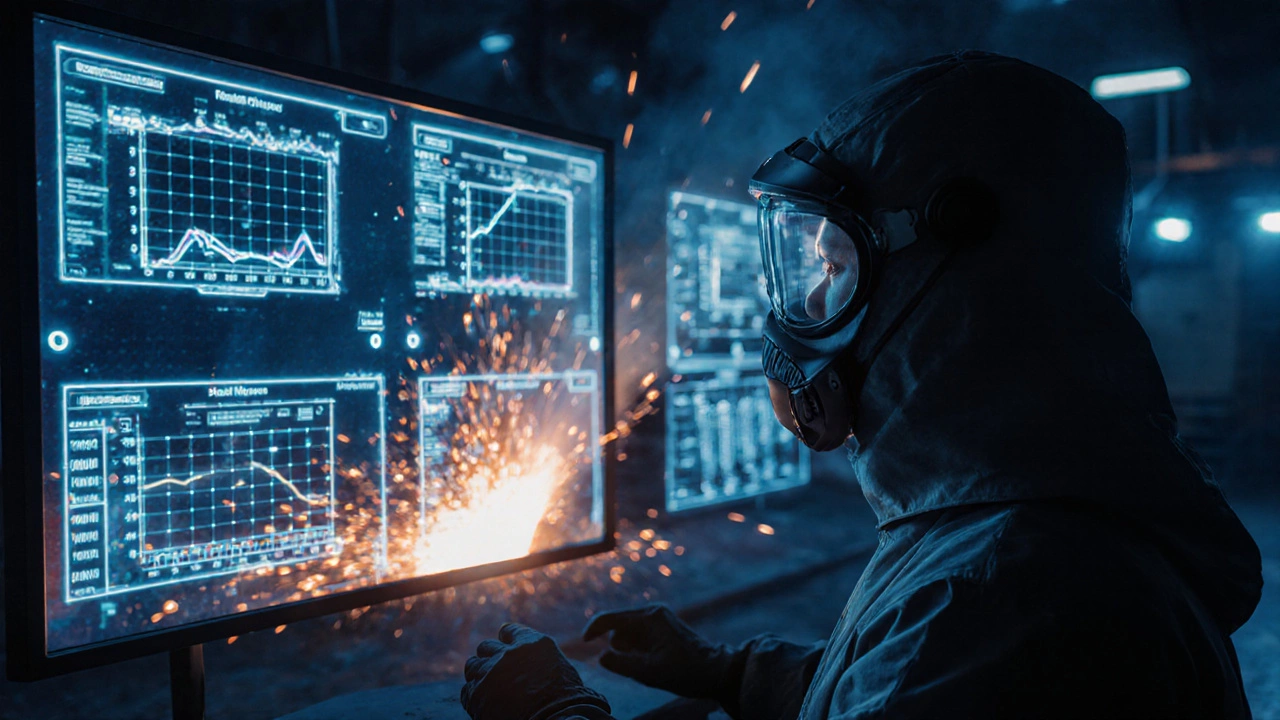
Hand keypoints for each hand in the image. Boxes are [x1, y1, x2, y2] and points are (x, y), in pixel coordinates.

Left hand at [462, 623, 611, 719]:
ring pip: (472, 666)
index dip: (505, 640)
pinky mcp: (478, 694)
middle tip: (494, 672)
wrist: (557, 719)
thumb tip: (526, 661)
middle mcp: (509, 653)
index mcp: (532, 642)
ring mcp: (491, 672)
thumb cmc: (565, 700)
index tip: (504, 649)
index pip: (507, 631)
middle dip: (489, 657)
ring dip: (478, 674)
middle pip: (485, 647)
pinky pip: (467, 690)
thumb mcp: (559, 668)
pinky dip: (473, 695)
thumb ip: (538, 658)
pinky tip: (482, 703)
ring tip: (486, 686)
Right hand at [582, 604, 735, 700]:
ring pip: (628, 636)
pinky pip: (639, 640)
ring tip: (650, 667)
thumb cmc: (685, 671)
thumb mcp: (650, 672)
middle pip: (619, 628)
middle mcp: (653, 613)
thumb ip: (622, 664)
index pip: (611, 618)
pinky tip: (654, 664)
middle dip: (621, 649)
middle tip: (639, 667)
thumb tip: (602, 657)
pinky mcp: (662, 629)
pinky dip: (639, 652)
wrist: (717, 672)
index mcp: (650, 617)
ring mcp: (658, 620)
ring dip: (630, 652)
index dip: (593, 629)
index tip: (583, 642)